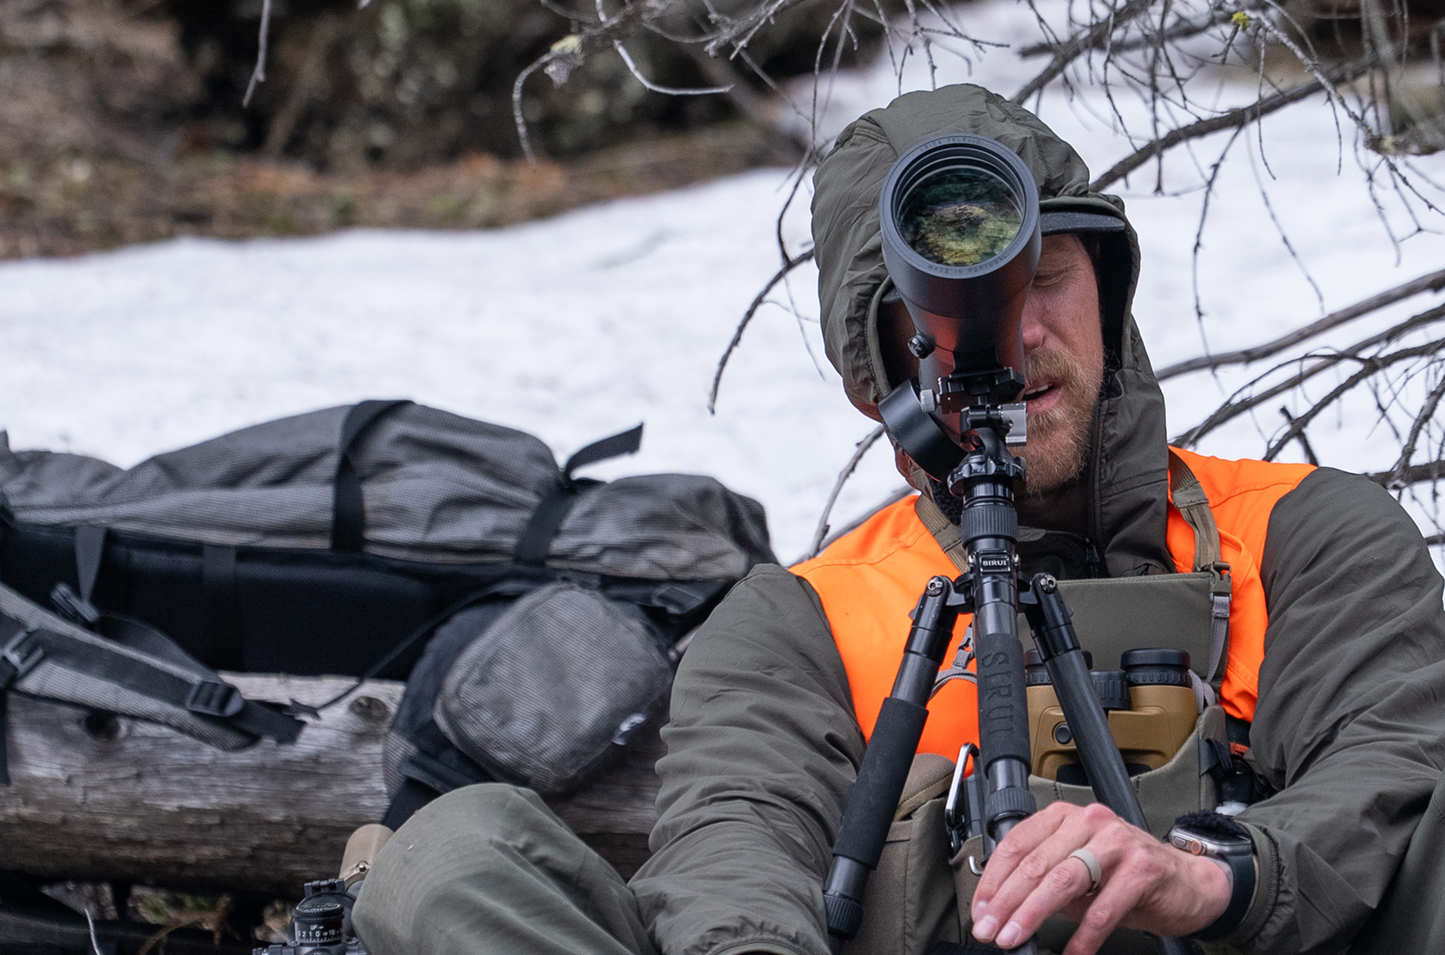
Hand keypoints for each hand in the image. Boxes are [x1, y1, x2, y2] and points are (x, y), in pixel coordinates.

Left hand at [968, 802, 1231, 954]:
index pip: (1017, 844)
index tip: (981, 911)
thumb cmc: (1128, 876)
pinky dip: (1084, 936)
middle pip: (1035, 864)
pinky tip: (1073, 952)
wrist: (1189, 883)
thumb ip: (1045, 881)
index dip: (994, 881)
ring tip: (1016, 938)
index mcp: (1066, 817)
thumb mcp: (1079, 872)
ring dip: (1033, 914)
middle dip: (1006, 902)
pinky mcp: (1143, 868)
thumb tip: (1005, 908)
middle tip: (990, 930)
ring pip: (1063, 880)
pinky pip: (1104, 908)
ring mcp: (1117, 842)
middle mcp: (1089, 821)